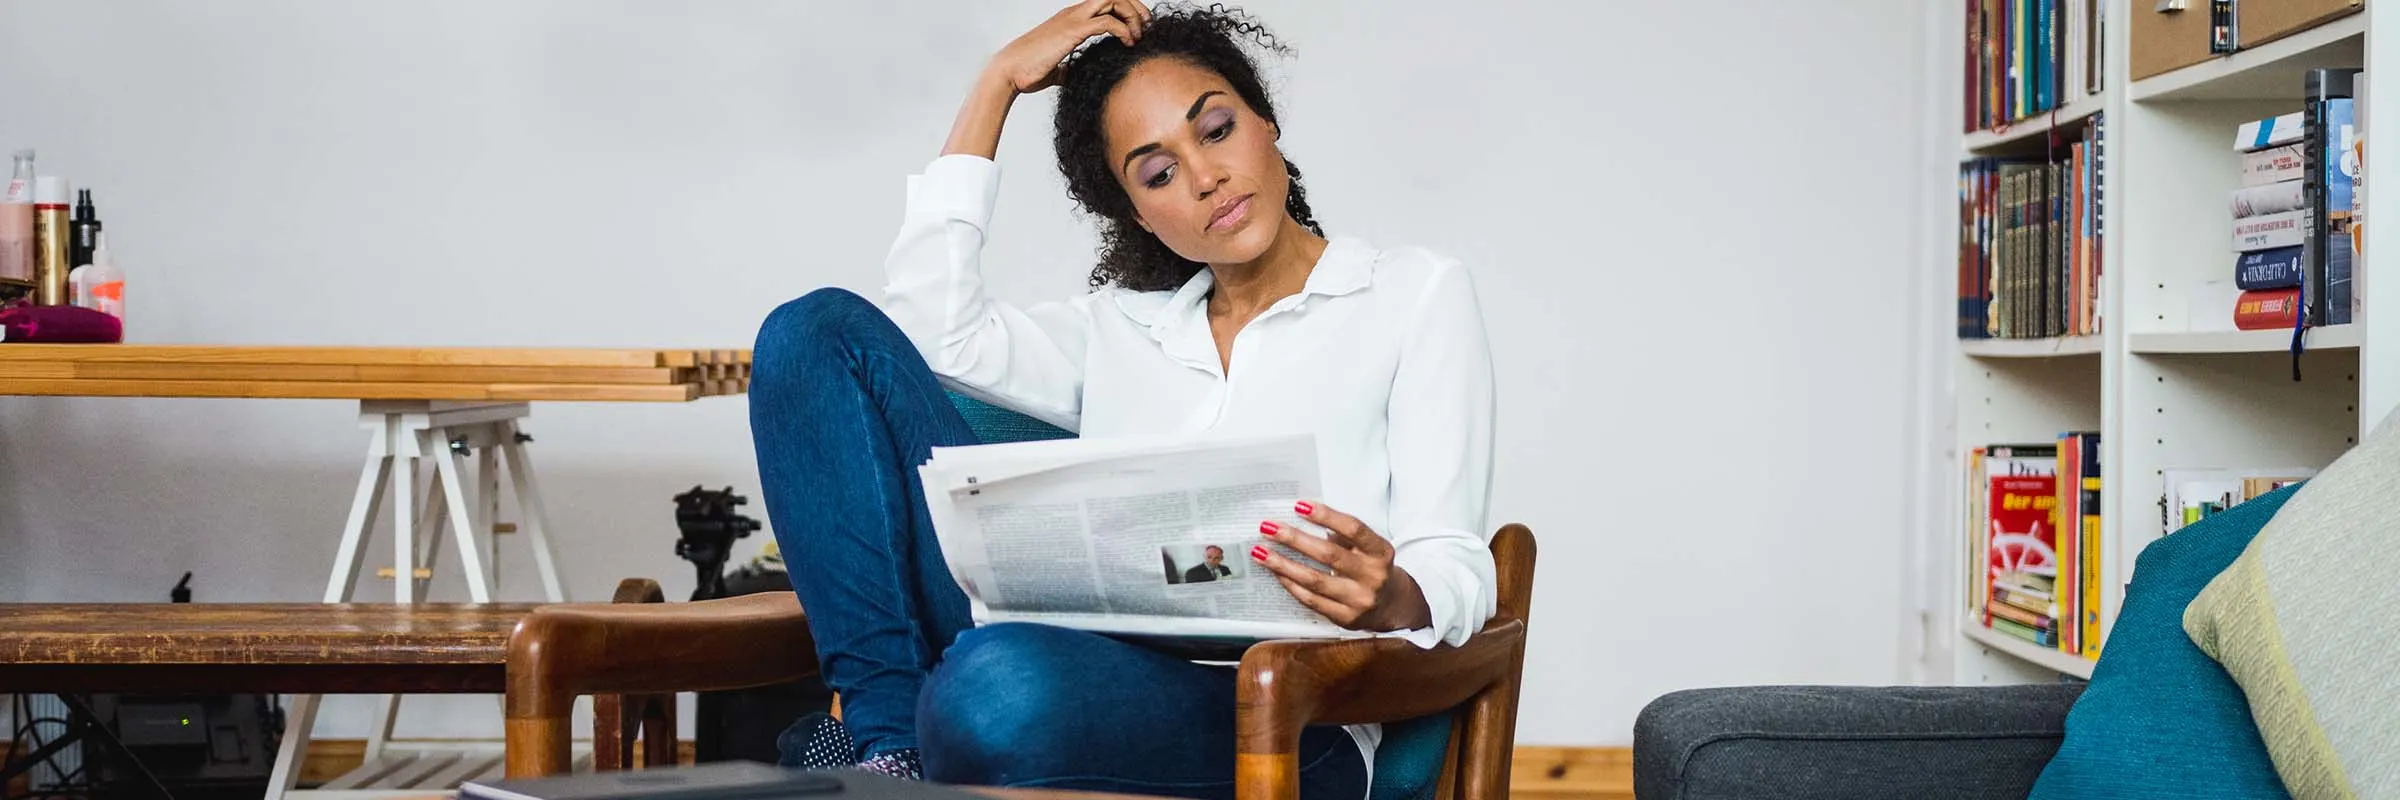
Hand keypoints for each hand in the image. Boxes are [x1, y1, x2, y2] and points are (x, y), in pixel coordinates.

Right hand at [985, 0, 1151, 93]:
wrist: (1009, 72)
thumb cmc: (1028, 71)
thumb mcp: (1055, 68)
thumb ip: (1068, 68)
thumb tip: (1073, 76)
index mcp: (1071, 18)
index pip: (1104, 1)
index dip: (1126, 10)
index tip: (1139, 28)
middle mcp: (1073, 13)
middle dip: (1135, 6)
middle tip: (1147, 26)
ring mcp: (1073, 19)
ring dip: (1132, 14)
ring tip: (1139, 34)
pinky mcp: (1073, 31)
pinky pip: (1107, 21)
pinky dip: (1123, 29)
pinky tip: (1128, 43)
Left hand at [1252, 500, 1432, 631]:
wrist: (1393, 605)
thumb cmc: (1372, 567)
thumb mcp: (1369, 548)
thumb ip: (1344, 535)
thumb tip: (1302, 518)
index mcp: (1380, 552)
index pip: (1353, 529)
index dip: (1326, 516)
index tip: (1299, 506)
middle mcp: (1372, 576)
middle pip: (1329, 555)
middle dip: (1295, 539)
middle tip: (1268, 527)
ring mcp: (1359, 600)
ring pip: (1315, 580)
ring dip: (1284, 564)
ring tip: (1261, 552)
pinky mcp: (1345, 618)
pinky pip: (1311, 600)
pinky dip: (1291, 584)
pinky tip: (1276, 572)